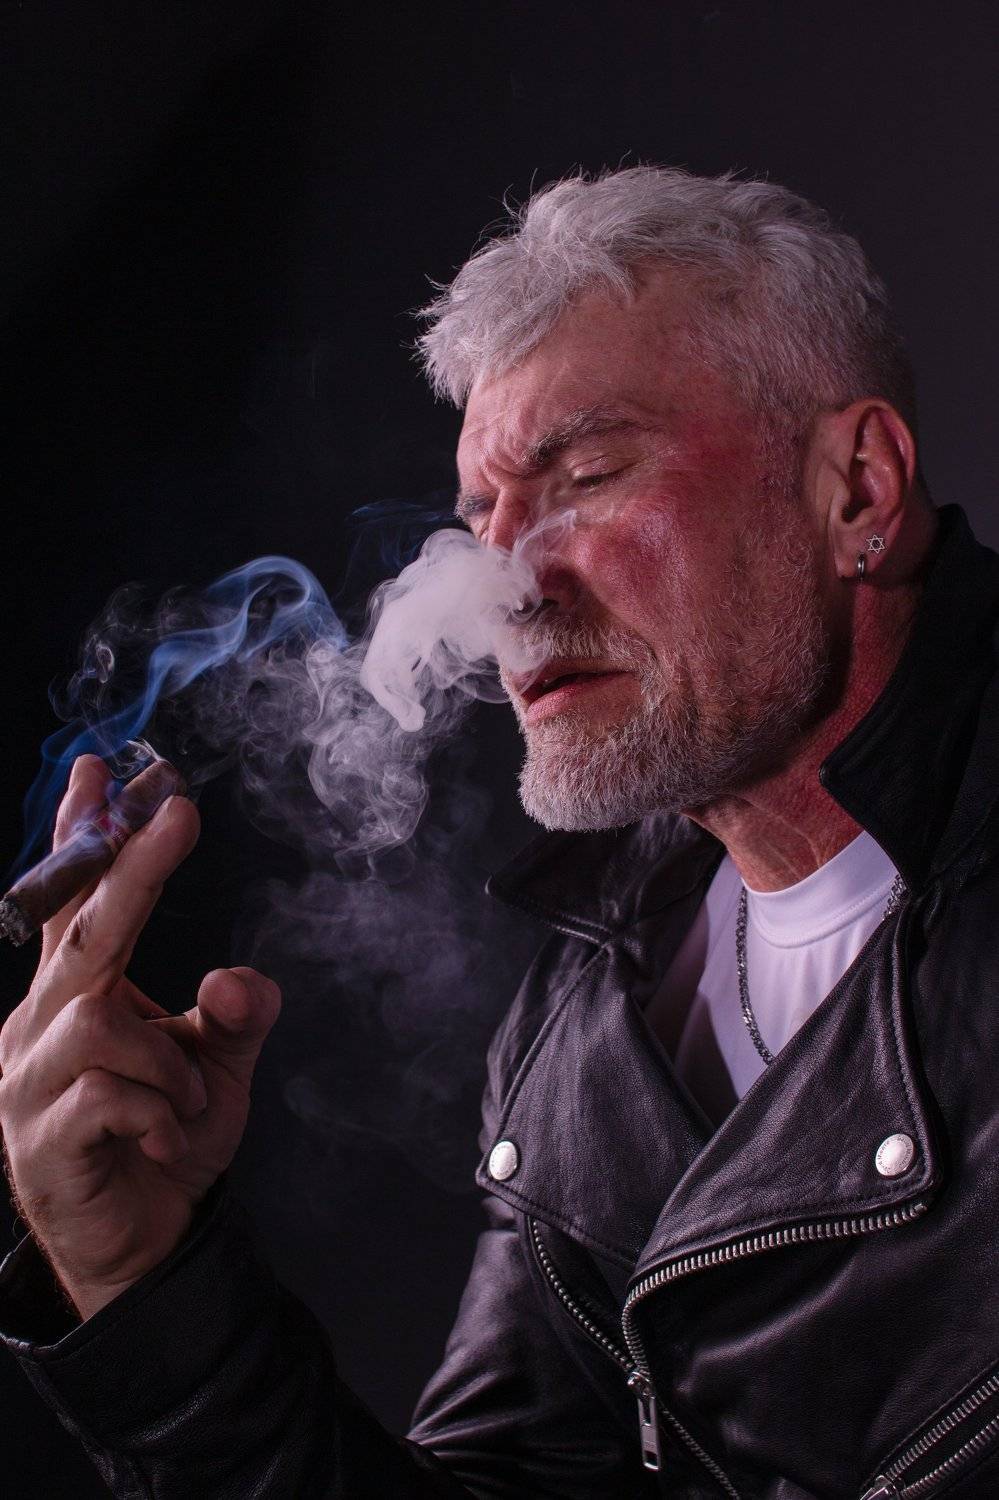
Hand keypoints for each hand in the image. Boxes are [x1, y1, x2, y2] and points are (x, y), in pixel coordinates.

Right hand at [0, 755, 280, 1319]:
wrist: (143, 1244)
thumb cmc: (166, 1137)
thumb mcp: (217, 1067)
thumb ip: (235, 1016)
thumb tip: (237, 980)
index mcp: (74, 995)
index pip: (72, 901)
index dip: (83, 835)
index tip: (100, 770)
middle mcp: (37, 1026)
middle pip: (82, 933)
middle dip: (132, 869)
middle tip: (178, 814)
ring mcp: (27, 1083)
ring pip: (101, 1021)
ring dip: (168, 1060)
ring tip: (188, 1101)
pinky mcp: (38, 1139)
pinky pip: (110, 1094)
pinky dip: (161, 1112)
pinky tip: (168, 1140)